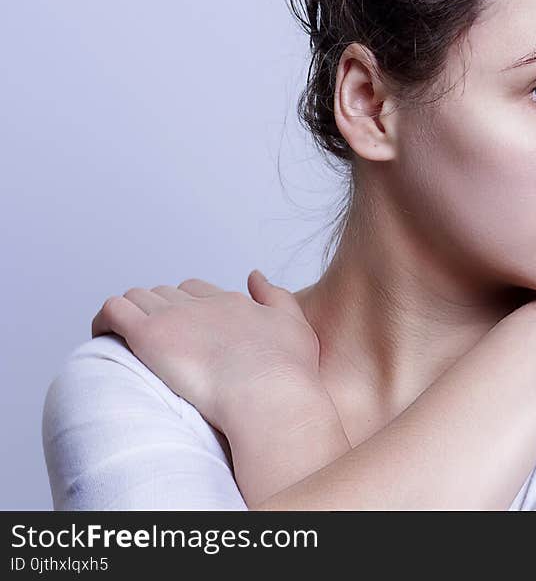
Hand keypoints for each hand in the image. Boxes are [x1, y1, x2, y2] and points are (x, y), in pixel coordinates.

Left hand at [91, 270, 322, 431]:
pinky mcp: (150, 334)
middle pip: (166, 293)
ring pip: (138, 297)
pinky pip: (113, 310)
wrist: (270, 396)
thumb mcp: (296, 326)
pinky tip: (105, 337)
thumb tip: (254, 274)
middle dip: (157, 312)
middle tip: (154, 343)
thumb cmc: (288, 373)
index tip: (184, 331)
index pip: (197, 290)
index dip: (186, 307)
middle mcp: (202, 303)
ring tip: (125, 342)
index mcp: (233, 303)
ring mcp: (175, 317)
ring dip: (131, 315)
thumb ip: (276, 296)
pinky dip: (104, 319)